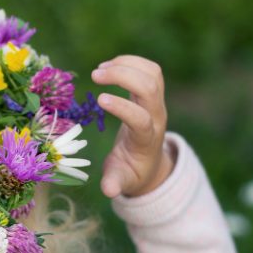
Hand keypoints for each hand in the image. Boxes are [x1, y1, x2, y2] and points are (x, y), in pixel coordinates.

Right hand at [91, 55, 172, 198]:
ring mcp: (157, 103)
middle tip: (95, 75)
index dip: (123, 107)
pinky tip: (108, 67)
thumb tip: (109, 191)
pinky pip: (149, 69)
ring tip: (100, 70)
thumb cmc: (130, 172)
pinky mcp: (153, 93)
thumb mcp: (121, 180)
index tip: (100, 99)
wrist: (149, 162)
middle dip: (124, 76)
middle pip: (150, 87)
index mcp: (146, 140)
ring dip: (126, 65)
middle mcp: (157, 117)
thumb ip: (115, 183)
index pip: (142, 118)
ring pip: (152, 73)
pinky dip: (129, 62)